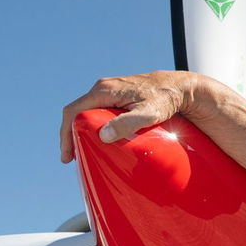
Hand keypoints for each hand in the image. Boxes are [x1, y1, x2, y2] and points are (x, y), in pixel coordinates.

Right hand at [58, 71, 193, 162]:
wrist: (180, 87)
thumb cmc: (165, 99)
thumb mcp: (148, 114)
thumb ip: (127, 123)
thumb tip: (103, 135)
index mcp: (104, 90)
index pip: (73, 111)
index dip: (65, 134)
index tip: (67, 156)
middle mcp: (104, 88)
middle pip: (76, 113)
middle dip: (71, 135)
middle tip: (73, 158)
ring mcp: (110, 91)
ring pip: (86, 112)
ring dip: (81, 131)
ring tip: (82, 151)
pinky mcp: (118, 95)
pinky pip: (97, 111)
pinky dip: (92, 126)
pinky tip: (97, 139)